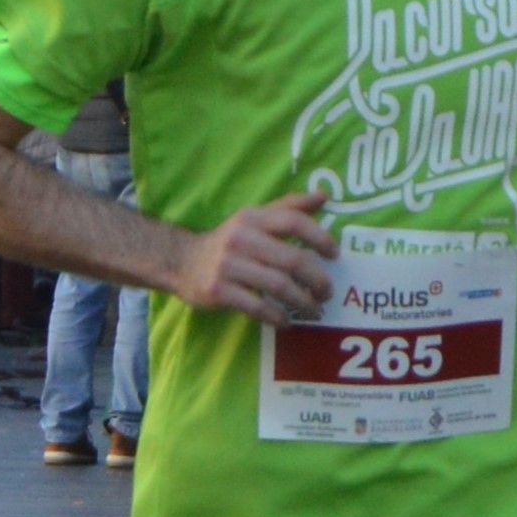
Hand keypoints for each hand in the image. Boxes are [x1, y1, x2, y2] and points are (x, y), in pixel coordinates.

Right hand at [175, 194, 337, 321]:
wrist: (182, 261)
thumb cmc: (229, 241)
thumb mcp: (254, 218)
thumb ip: (288, 207)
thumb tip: (323, 195)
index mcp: (253, 218)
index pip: (293, 221)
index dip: (319, 237)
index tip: (334, 255)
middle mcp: (241, 238)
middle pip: (291, 259)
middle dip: (316, 279)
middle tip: (327, 292)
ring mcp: (228, 266)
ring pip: (278, 286)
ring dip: (302, 302)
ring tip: (314, 309)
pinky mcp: (219, 291)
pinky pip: (257, 307)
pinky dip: (277, 316)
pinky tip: (286, 321)